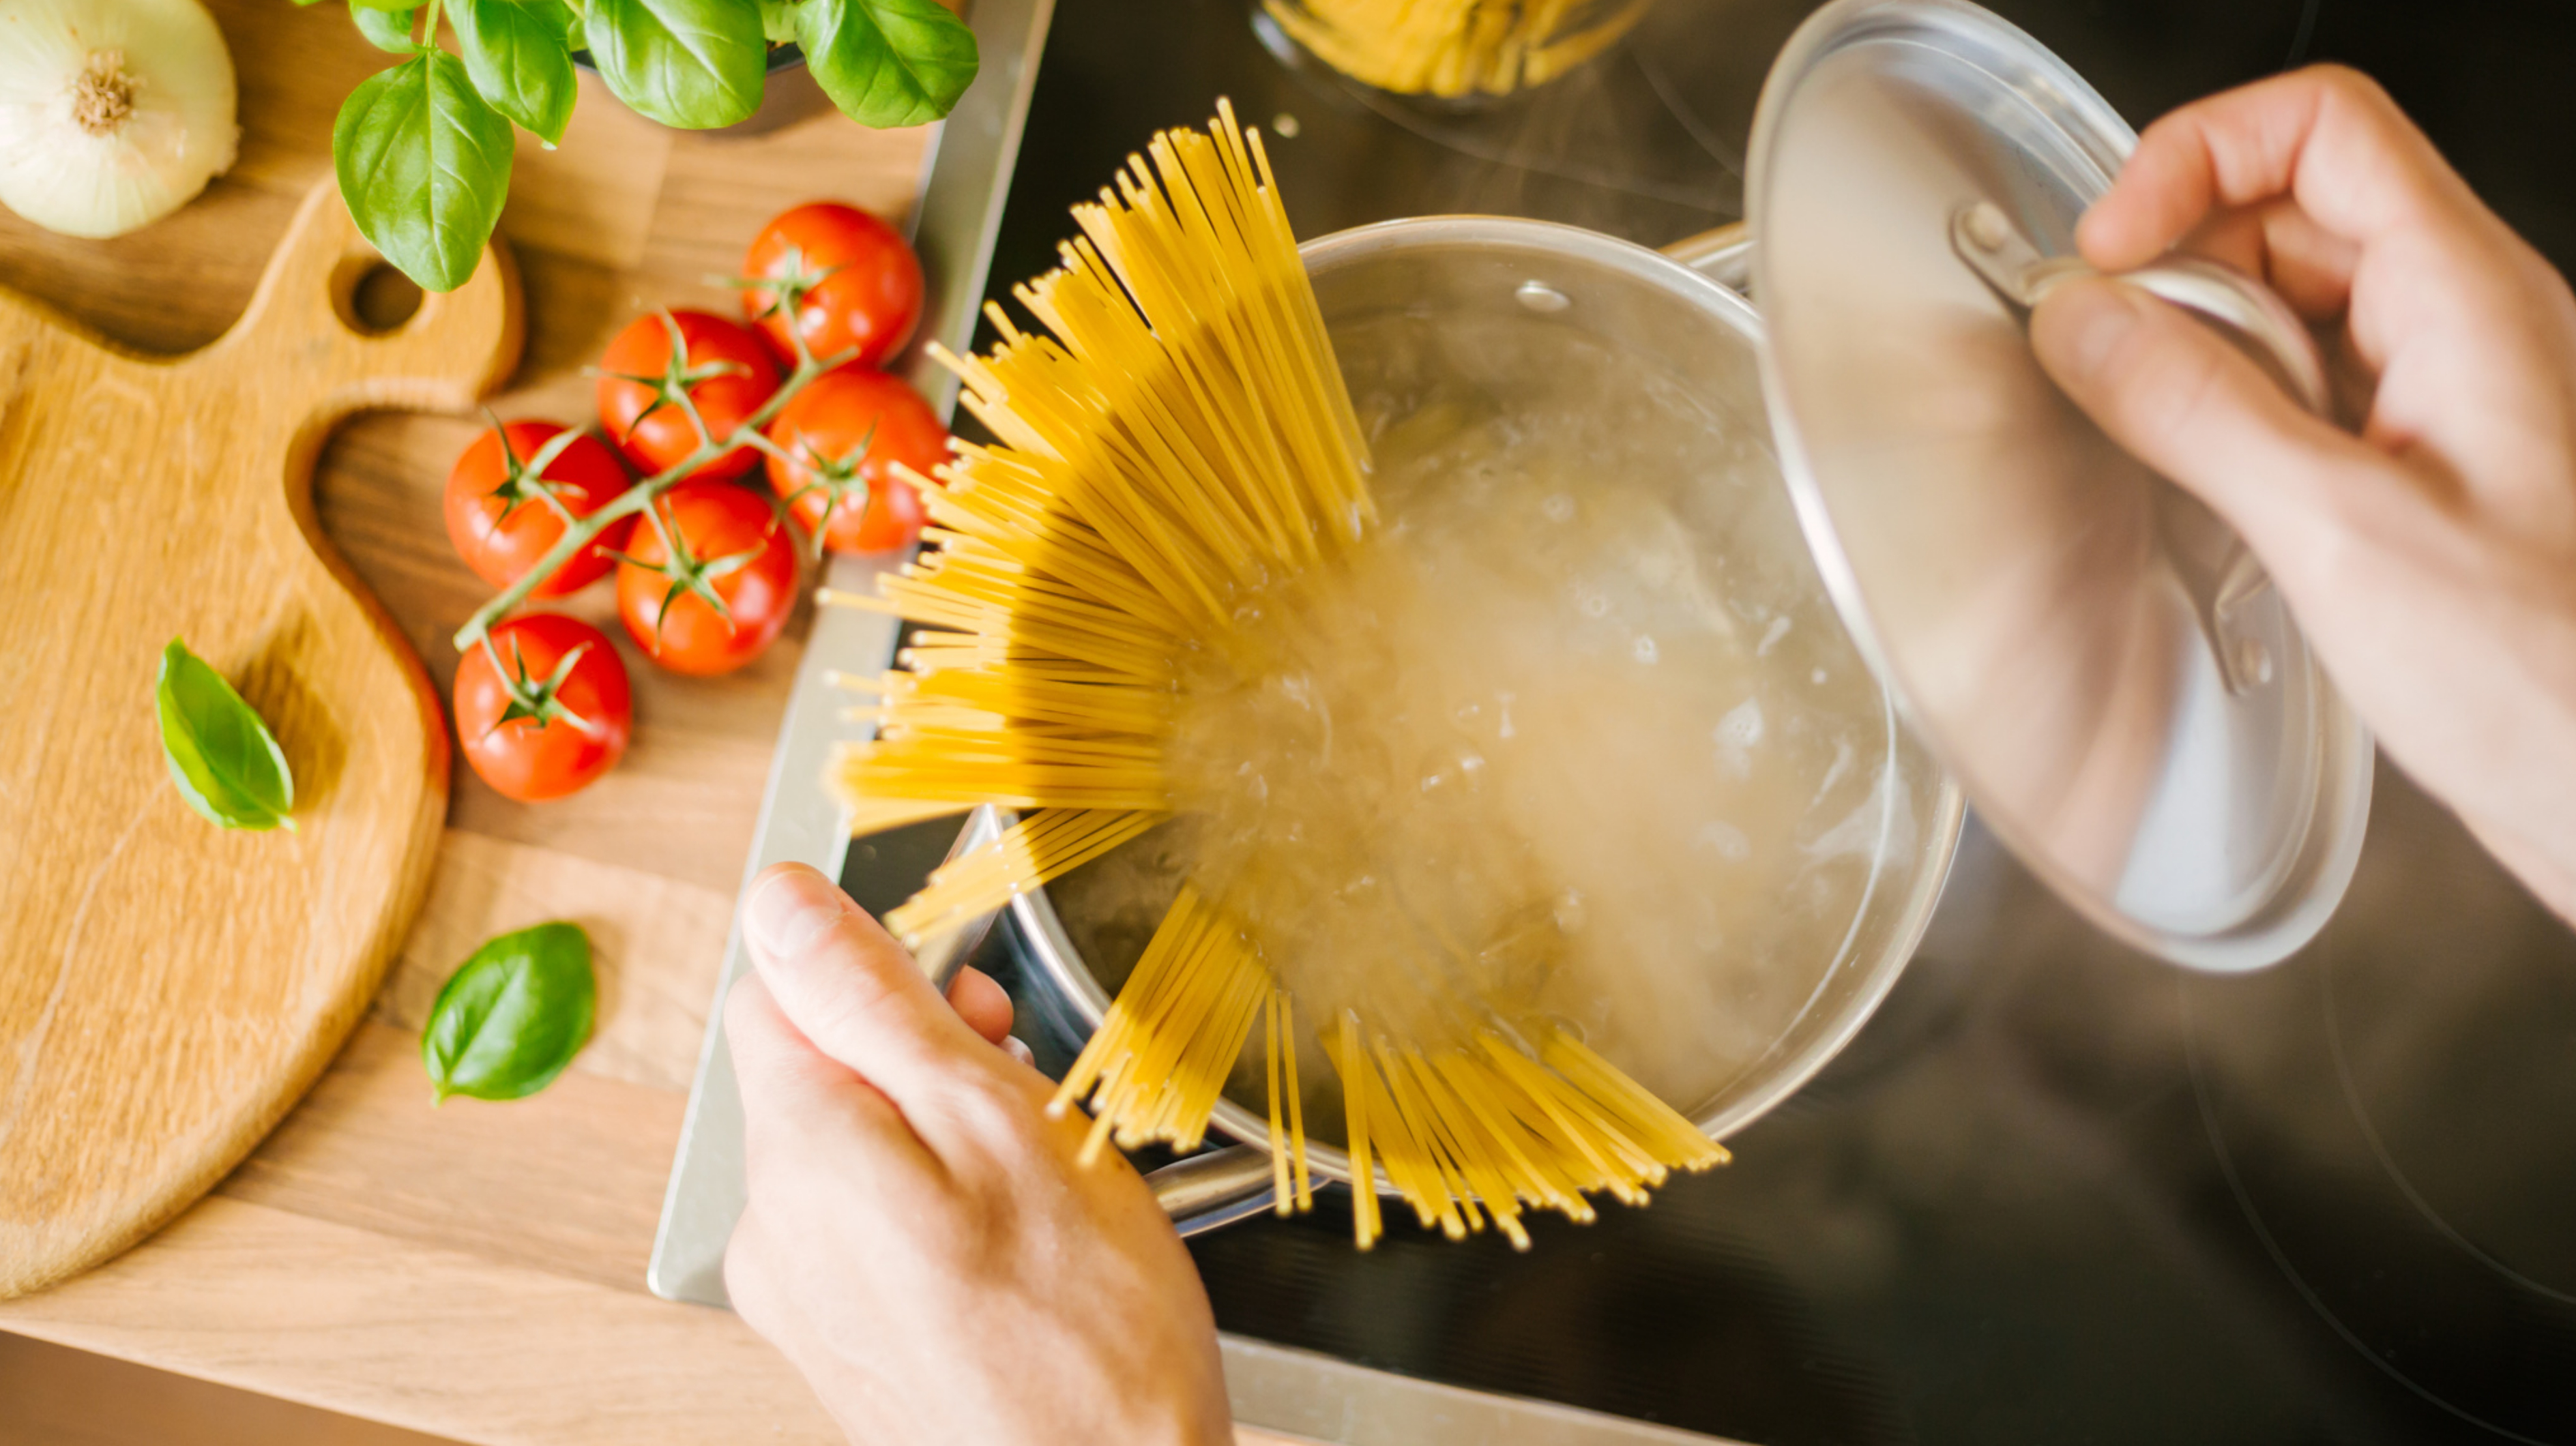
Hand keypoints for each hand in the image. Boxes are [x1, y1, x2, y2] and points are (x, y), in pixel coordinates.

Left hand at [723, 863, 1233, 1445]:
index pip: (778, 987)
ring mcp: (800, 1295)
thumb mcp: (998, 1120)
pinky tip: (1012, 1245)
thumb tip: (780, 902)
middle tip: (1023, 1094)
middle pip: (816, 1070)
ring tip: (1031, 1182)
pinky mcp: (840, 1339)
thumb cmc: (1085, 1332)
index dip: (880, 976)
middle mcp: (770, 1228)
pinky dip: (935, 1208)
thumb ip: (875, 1003)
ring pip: (850, 1148)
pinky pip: (869, 1225)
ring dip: (937, 1134)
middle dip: (919, 1058)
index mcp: (801, 1153)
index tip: (971, 1015)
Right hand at [2030, 65, 2575, 921]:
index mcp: (2470, 301)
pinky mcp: (2428, 467)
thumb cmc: (2547, 679)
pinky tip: (2216, 493)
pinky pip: (2314, 393)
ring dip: (2206, 351)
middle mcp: (2470, 328)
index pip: (2323, 129)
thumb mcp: (2339, 533)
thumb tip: (2085, 322)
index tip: (2109, 252)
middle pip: (2295, 212)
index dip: (2197, 159)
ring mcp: (2452, 396)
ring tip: (2162, 436)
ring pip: (2297, 306)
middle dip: (2182, 269)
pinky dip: (2241, 418)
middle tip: (2108, 357)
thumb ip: (2198, 411)